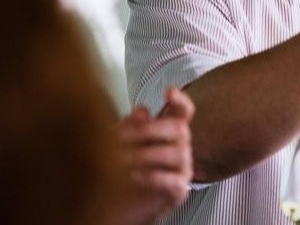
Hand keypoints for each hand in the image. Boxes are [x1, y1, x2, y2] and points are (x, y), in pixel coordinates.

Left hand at [113, 86, 194, 224]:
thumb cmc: (120, 171)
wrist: (116, 208)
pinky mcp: (178, 191)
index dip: (180, 100)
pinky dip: (152, 176)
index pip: (183, 111)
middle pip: (180, 128)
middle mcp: (179, 147)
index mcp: (168, 133)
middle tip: (123, 138)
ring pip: (178, 152)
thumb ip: (129, 126)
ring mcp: (182, 169)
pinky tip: (133, 176)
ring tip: (120, 160)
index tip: (168, 92)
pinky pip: (174, 180)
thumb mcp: (118, 145)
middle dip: (150, 130)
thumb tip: (142, 111)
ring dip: (146, 154)